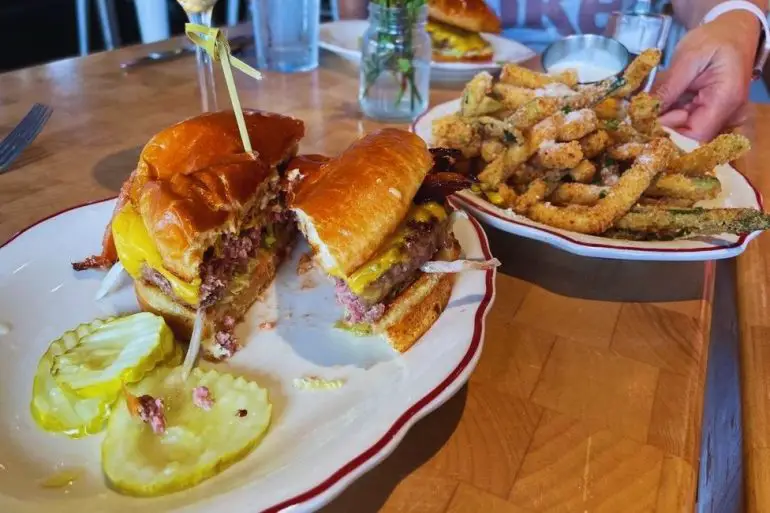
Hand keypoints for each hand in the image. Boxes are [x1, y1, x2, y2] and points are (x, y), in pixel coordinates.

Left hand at [653, 12, 759, 140]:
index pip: (696, 134)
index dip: (670, 132)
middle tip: (641, 113)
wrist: (731, 31)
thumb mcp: (688, 57)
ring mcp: (716, 115)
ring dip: (662, 121)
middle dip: (662, 127)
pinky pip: (683, 121)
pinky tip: (655, 103)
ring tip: (647, 105)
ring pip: (682, 130)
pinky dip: (666, 114)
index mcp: (725, 100)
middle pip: (689, 137)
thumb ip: (669, 87)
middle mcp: (724, 114)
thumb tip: (645, 113)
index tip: (649, 118)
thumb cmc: (713, 39)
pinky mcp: (705, 111)